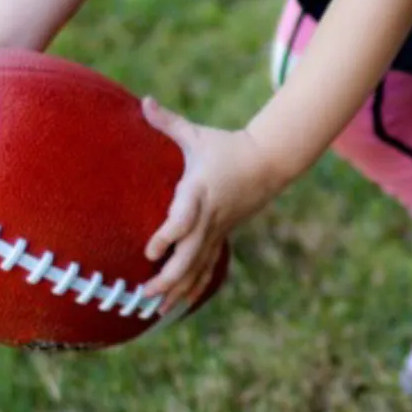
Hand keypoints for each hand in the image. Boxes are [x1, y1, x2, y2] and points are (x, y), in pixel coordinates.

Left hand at [140, 98, 283, 315]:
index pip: (185, 218)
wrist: (267, 162)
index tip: (150, 250)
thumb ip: (168, 122)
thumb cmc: (226, 146)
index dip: (168, 236)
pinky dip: (194, 286)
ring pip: (198, 266)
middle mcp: (209, 215)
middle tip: (144, 293)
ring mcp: (218, 229)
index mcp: (200, 190)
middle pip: (190, 253)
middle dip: (168, 277)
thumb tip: (144, 101)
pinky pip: (207, 266)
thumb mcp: (197, 134)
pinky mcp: (222, 235)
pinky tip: (179, 305)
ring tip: (154, 310)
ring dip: (177, 289)